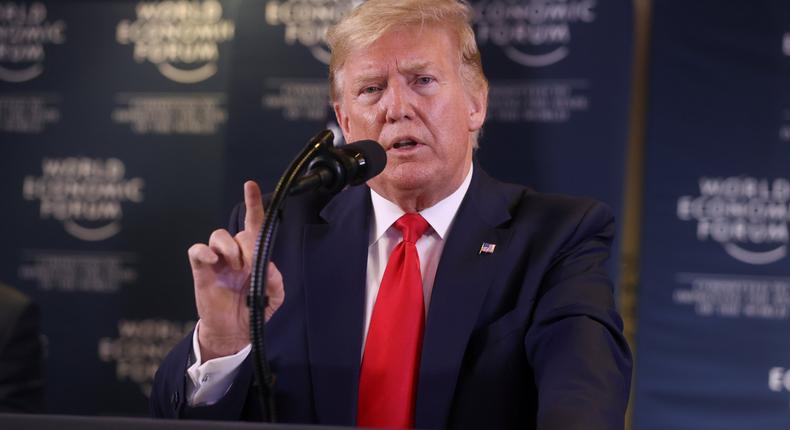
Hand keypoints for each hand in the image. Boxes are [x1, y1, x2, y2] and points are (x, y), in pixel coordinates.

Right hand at [188, 181, 284, 360]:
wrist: (231, 332)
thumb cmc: (252, 311)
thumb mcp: (272, 299)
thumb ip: (275, 283)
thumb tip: (268, 268)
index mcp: (253, 257)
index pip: (254, 224)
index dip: (253, 204)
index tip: (250, 185)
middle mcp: (235, 254)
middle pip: (240, 232)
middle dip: (247, 245)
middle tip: (247, 265)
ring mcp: (217, 261)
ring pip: (218, 235)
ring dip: (229, 247)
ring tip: (233, 265)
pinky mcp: (201, 270)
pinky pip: (197, 250)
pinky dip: (203, 252)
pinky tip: (212, 262)